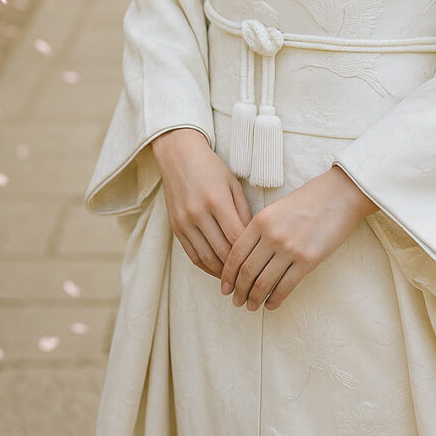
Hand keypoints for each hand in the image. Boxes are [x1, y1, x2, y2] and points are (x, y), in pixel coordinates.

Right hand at [151, 128, 251, 278]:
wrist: (179, 157)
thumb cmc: (211, 168)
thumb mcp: (233, 184)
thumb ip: (243, 211)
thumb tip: (253, 239)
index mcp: (217, 200)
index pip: (236, 237)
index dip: (249, 254)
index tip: (261, 263)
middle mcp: (198, 213)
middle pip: (221, 251)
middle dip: (237, 268)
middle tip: (252, 277)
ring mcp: (184, 222)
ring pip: (205, 258)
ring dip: (221, 272)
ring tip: (236, 279)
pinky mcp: (175, 227)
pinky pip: (192, 255)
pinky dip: (205, 266)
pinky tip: (217, 270)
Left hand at [220, 165, 376, 311]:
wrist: (340, 195)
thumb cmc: (309, 200)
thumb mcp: (277, 208)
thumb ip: (261, 230)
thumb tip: (247, 258)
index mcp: (261, 220)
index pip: (236, 253)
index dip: (227, 274)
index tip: (224, 287)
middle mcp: (272, 235)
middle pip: (247, 271)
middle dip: (238, 290)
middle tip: (236, 301)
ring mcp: (290, 248)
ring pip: (263, 282)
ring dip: (254, 298)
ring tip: (251, 306)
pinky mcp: (308, 260)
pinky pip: (285, 287)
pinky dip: (275, 299)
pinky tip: (271, 305)